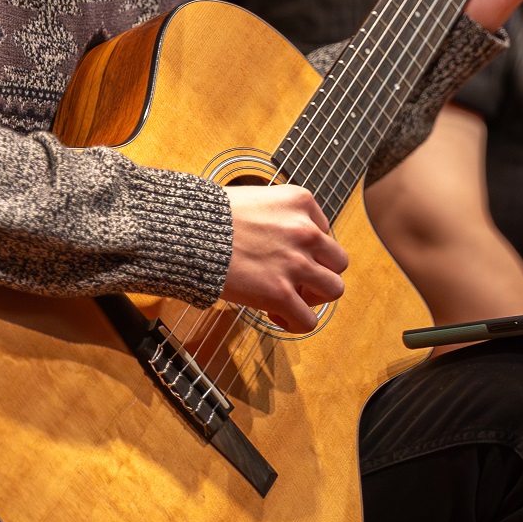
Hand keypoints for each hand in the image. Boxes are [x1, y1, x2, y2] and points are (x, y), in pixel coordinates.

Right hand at [221, 184, 348, 332]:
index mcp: (301, 201)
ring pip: (334, 289)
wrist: (184, 231)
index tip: (286, 258)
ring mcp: (296, 263)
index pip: (325, 232)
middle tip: (293, 281)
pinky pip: (309, 320)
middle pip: (338, 262)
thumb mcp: (254, 199)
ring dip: (313, 298)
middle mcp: (306, 231)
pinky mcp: (280, 293)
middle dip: (318, 274)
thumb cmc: (207, 216)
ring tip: (287, 297)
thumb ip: (278, 216)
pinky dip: (296, 322)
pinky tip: (275, 314)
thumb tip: (280, 239)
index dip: (308, 250)